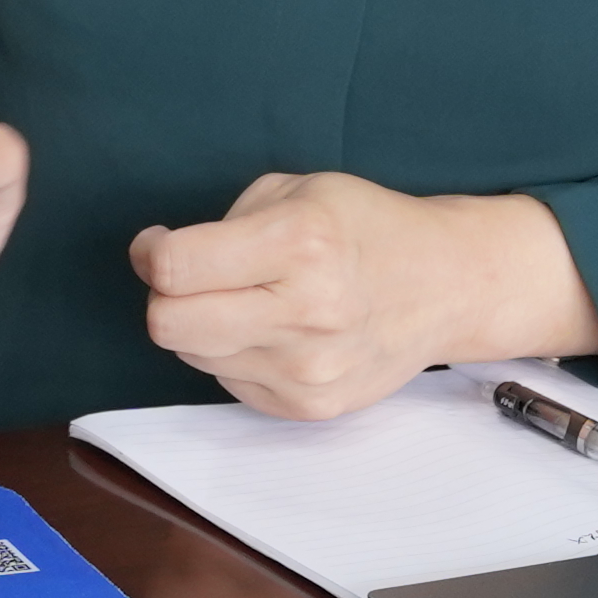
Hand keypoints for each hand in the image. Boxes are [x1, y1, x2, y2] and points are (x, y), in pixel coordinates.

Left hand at [132, 173, 597, 420]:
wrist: (446, 286)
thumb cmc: (365, 227)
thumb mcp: (297, 190)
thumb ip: (225, 223)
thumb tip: (161, 265)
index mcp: (299, 244)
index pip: (175, 269)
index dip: (151, 253)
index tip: (159, 246)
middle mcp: (304, 314)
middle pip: (168, 325)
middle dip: (164, 297)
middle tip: (191, 277)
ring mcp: (308, 370)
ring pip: (194, 356)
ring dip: (204, 326)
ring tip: (251, 300)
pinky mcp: (310, 407)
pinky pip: (228, 382)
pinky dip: (236, 354)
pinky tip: (276, 331)